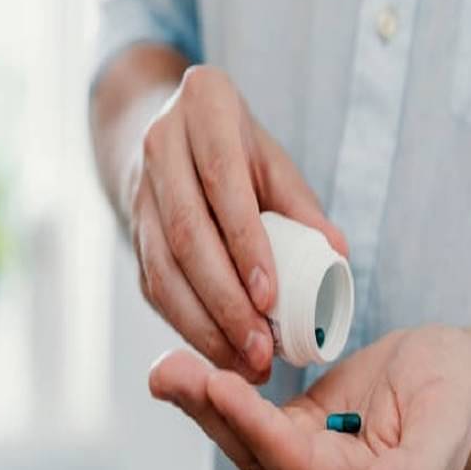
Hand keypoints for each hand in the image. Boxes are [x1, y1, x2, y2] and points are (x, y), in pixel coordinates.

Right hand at [128, 65, 347, 381]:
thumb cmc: (242, 148)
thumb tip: (339, 254)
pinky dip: (187, 324)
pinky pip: (154, 285)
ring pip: (162, 268)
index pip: (222, 184)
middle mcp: (161, 144)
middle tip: (261, 348)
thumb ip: (304, 206)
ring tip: (244, 362)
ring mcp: (138, 190)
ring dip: (204, 324)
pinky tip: (219, 351)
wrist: (175, 129)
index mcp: (206, 107)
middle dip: (225, 301)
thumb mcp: (275, 160)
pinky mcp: (131, 232)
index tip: (270, 296)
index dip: (245, 245)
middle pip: (187, 235)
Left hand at [149, 325, 470, 469]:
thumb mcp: (444, 426)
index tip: (218, 385)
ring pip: (246, 443)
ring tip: (165, 364)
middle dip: (213, 412)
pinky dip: (218, 397)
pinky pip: (250, 425)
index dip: (256, 428)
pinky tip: (186, 370)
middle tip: (168, 368)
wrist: (459, 381)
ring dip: (203, 403)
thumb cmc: (459, 399)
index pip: (297, 468)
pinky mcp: (296, 446)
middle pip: (259, 459)